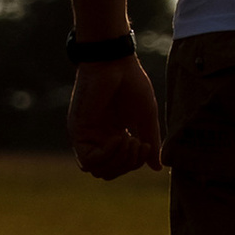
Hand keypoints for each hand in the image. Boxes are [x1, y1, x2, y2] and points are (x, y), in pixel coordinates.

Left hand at [70, 52, 163, 178]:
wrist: (115, 61)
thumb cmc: (131, 83)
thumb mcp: (145, 117)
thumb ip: (150, 141)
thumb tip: (156, 166)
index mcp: (113, 137)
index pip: (120, 166)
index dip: (134, 164)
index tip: (146, 146)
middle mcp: (98, 139)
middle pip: (108, 172)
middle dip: (128, 164)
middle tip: (139, 144)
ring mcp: (87, 136)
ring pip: (97, 170)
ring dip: (119, 161)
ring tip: (130, 139)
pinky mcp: (78, 131)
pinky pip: (89, 159)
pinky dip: (107, 154)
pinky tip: (119, 137)